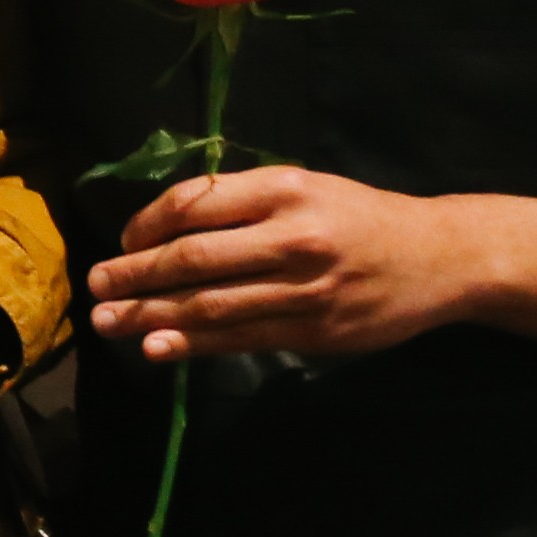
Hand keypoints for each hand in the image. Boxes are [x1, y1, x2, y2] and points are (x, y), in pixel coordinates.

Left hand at [88, 166, 473, 363]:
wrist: (440, 257)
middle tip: (95, 286)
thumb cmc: (361, 218)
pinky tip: (159, 348)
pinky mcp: (317, 331)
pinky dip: (195, 344)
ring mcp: (305, 288)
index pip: (195, 204)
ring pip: (212, 304)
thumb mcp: (307, 187)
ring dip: (152, 315)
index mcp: (284, 189)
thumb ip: (244, 203)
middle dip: (135, 274)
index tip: (122, 242)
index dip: (147, 224)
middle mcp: (292, 236)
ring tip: (109, 321)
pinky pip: (243, 338)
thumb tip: (166, 227)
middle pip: (194, 257)